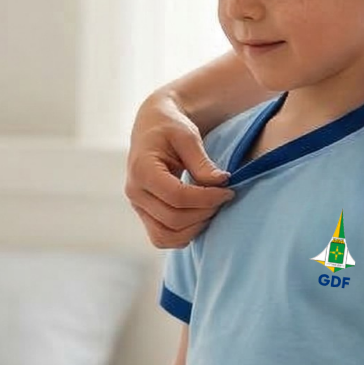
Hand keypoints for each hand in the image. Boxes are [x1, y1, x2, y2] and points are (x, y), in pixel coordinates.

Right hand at [125, 91, 234, 247]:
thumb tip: (221, 183)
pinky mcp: (144, 214)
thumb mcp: (188, 136)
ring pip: (165, 237)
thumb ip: (202, 162)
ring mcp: (137, 206)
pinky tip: (200, 215)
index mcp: (142, 169)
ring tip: (212, 208)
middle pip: (173, 219)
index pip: (177, 196)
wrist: (152, 126)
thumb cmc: (170, 127)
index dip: (207, 198)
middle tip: (224, 198)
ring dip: (194, 228)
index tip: (228, 190)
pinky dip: (183, 234)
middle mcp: (135, 192)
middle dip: (204, 213)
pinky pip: (162, 237)